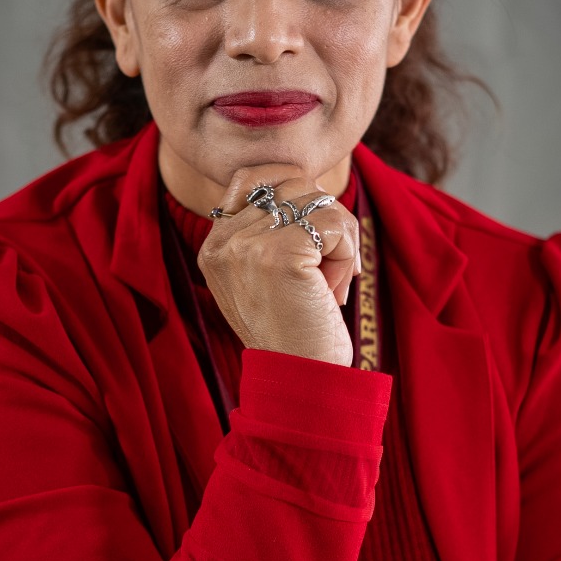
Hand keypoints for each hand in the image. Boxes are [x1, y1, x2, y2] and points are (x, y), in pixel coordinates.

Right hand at [197, 164, 360, 366]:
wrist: (301, 382)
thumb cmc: (296, 330)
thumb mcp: (269, 276)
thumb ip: (271, 230)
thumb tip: (310, 186)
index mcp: (214, 246)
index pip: (254, 178)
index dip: (296, 200)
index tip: (309, 247)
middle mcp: (223, 242)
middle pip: (292, 184)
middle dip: (322, 222)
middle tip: (324, 272)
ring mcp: (246, 246)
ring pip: (316, 199)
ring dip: (338, 239)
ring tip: (328, 284)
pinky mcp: (279, 254)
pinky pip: (333, 222)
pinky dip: (347, 253)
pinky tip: (335, 289)